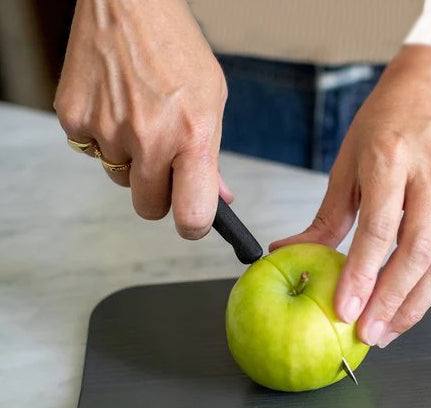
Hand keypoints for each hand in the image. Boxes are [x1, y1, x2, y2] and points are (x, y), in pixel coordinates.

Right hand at [54, 0, 231, 238]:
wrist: (127, 2)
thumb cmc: (176, 50)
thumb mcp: (212, 103)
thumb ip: (212, 158)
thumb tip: (220, 200)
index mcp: (191, 138)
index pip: (191, 216)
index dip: (193, 225)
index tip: (192, 221)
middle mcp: (148, 139)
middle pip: (149, 207)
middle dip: (158, 193)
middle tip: (164, 162)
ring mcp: (106, 129)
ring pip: (120, 180)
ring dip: (130, 162)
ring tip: (138, 118)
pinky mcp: (73, 118)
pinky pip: (92, 152)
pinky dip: (104, 138)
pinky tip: (115, 104)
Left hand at [271, 45, 430, 346]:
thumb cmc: (385, 126)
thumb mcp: (348, 164)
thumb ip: (327, 217)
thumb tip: (289, 254)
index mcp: (392, 158)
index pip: (379, 228)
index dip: (363, 273)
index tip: (345, 309)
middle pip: (415, 252)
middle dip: (390, 300)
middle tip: (367, 333)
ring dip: (413, 305)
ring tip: (386, 332)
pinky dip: (428, 290)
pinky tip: (406, 310)